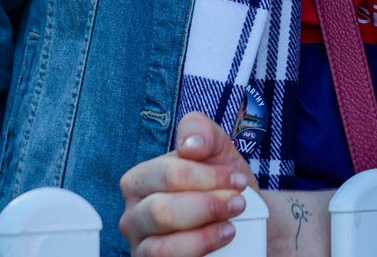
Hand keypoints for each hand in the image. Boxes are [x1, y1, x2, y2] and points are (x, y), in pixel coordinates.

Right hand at [120, 112, 258, 256]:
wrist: (244, 219)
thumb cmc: (222, 181)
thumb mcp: (217, 148)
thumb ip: (201, 132)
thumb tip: (190, 145)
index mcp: (140, 179)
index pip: (169, 175)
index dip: (208, 177)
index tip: (238, 180)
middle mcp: (132, 215)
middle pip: (162, 212)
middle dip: (208, 205)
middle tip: (238, 202)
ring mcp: (139, 247)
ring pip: (162, 247)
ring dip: (205, 234)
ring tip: (231, 225)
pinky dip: (200, 251)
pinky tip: (221, 239)